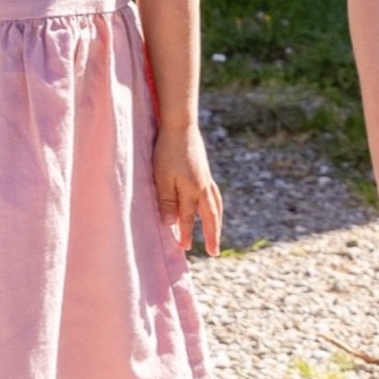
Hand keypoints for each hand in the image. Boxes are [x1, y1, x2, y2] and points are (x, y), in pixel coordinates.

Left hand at [152, 126, 222, 256]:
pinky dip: (216, 207)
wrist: (181, 126)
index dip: (185, 233)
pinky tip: (211, 208)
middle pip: (210, 217)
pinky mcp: (205, 172)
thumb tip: (170, 224)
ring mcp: (206, 179)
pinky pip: (215, 196)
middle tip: (213, 252)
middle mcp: (203, 187)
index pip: (187, 218)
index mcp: (192, 191)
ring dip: (216, 223)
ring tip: (216, 234)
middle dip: (212, 235)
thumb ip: (166, 201)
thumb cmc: (167, 152)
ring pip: (216, 207)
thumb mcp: (162, 177)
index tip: (184, 248)